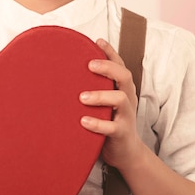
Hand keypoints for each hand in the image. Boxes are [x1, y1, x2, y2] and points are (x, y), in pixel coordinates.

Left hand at [79, 39, 141, 169]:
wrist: (126, 153)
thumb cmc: (110, 122)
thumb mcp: (105, 102)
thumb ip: (94, 87)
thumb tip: (67, 72)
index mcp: (123, 89)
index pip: (120, 65)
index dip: (111, 52)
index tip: (97, 41)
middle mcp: (127, 98)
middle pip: (125, 76)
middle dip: (108, 67)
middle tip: (89, 65)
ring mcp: (126, 116)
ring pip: (120, 99)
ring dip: (100, 95)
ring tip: (82, 97)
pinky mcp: (121, 133)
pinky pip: (112, 127)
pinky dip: (98, 123)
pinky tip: (83, 121)